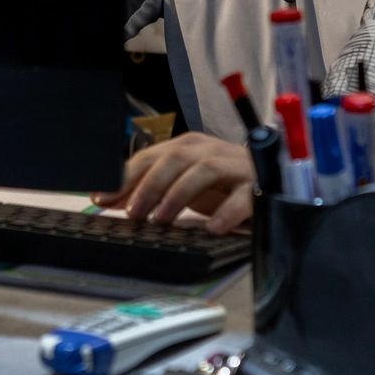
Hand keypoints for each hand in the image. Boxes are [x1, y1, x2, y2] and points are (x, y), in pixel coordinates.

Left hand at [92, 132, 254, 234]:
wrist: (273, 180)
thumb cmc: (220, 184)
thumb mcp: (181, 183)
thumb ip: (147, 189)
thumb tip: (107, 198)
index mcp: (187, 147)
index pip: (150, 156)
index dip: (124, 177)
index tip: (100, 198)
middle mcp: (208, 150)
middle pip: (174, 159)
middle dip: (149, 185)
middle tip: (133, 213)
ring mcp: (233, 165)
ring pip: (204, 170)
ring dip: (178, 194)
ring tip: (161, 220)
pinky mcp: (257, 185)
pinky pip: (242, 196)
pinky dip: (226, 211)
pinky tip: (212, 228)